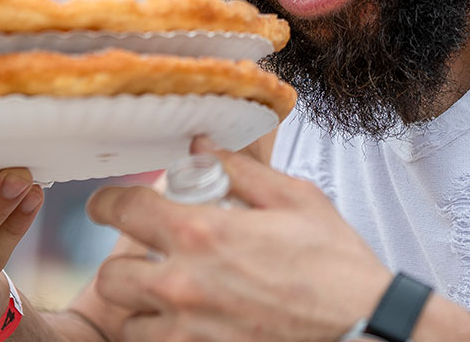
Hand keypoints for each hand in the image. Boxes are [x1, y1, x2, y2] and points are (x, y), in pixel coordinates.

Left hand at [85, 136, 391, 340]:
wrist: (361, 327)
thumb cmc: (334, 264)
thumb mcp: (294, 199)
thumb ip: (240, 170)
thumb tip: (203, 146)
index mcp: (202, 234)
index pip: (123, 210)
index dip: (108, 202)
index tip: (109, 204)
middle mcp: (183, 286)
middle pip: (111, 276)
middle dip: (125, 262)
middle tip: (149, 256)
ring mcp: (187, 332)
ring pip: (129, 321)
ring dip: (143, 306)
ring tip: (172, 295)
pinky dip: (165, 335)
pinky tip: (193, 322)